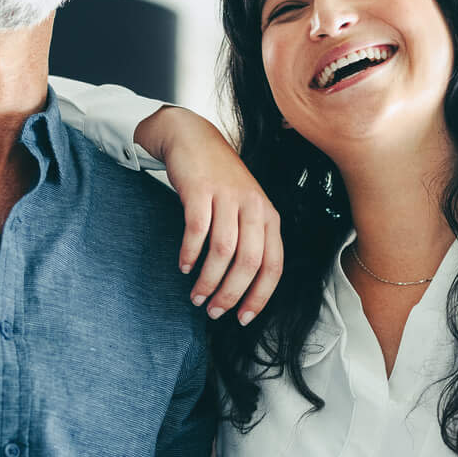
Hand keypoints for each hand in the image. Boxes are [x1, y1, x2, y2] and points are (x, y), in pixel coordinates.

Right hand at [138, 106, 281, 325]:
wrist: (192, 137)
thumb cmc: (219, 181)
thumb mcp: (245, 208)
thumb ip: (250, 240)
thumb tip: (243, 288)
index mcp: (269, 217)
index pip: (273, 266)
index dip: (260, 296)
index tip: (243, 318)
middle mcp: (254, 207)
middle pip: (249, 263)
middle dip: (231, 294)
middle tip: (213, 312)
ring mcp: (228, 197)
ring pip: (223, 252)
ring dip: (208, 280)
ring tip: (196, 297)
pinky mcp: (201, 190)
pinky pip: (197, 231)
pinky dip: (190, 254)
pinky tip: (184, 267)